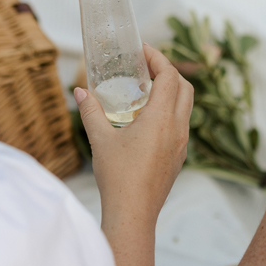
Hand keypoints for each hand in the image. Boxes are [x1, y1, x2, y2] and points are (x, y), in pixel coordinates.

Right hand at [75, 44, 193, 224]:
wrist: (133, 214)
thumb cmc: (118, 178)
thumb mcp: (100, 140)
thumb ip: (91, 111)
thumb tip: (80, 91)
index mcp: (161, 119)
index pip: (169, 76)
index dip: (158, 58)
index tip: (142, 51)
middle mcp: (178, 129)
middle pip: (185, 87)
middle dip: (169, 71)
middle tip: (146, 67)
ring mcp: (181, 144)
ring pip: (186, 107)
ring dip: (172, 91)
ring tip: (146, 89)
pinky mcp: (179, 157)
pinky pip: (181, 124)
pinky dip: (170, 111)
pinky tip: (148, 119)